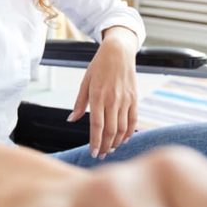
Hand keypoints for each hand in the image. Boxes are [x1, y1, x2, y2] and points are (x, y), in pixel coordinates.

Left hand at [69, 26, 138, 157]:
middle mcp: (113, 99)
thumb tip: (71, 120)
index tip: (93, 153)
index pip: (97, 125)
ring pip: (122, 128)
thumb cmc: (99, 66)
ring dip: (116, 142)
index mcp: (97, 96)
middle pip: (110, 130)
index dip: (95, 142)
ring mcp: (125, 100)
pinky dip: (129, 133)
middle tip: (101, 155)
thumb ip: (79, 103)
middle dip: (106, 146)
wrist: (118, 52)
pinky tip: (123, 140)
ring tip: (110, 149)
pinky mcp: (134, 98)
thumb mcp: (85, 82)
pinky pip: (133, 120)